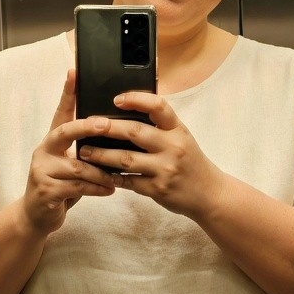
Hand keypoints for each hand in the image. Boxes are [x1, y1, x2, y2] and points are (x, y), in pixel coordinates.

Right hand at [21, 70, 116, 235]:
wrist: (37, 217)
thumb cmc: (61, 187)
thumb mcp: (71, 165)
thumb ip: (84, 150)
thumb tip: (115, 134)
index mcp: (52, 141)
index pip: (60, 112)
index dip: (67, 92)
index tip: (74, 72)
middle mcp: (43, 151)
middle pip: (64, 132)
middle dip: (86, 127)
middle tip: (105, 124)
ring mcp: (41, 170)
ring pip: (77, 166)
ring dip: (101, 172)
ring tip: (117, 177)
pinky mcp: (45, 191)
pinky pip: (77, 187)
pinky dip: (97, 188)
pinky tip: (110, 190)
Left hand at [78, 91, 220, 219]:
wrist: (209, 194)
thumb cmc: (191, 161)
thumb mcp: (182, 137)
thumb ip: (161, 124)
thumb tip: (131, 105)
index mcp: (178, 130)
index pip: (158, 106)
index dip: (136, 99)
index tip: (116, 99)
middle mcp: (173, 147)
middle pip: (135, 132)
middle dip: (107, 128)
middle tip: (86, 125)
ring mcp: (165, 169)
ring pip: (126, 159)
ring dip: (101, 154)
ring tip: (84, 152)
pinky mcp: (158, 189)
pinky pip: (129, 182)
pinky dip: (112, 177)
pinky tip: (99, 173)